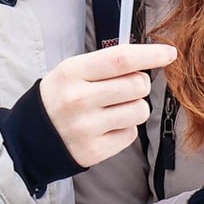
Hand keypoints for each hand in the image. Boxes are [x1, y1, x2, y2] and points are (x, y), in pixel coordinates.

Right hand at [39, 43, 176, 166]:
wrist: (34, 135)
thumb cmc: (61, 95)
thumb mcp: (72, 70)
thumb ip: (107, 63)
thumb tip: (149, 58)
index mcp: (73, 72)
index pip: (121, 59)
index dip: (150, 55)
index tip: (170, 53)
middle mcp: (79, 99)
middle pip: (137, 85)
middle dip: (140, 83)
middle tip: (125, 87)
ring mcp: (87, 127)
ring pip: (140, 110)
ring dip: (134, 107)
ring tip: (114, 108)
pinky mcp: (95, 150)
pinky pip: (131, 134)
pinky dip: (124, 128)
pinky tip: (106, 126)